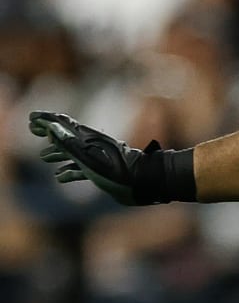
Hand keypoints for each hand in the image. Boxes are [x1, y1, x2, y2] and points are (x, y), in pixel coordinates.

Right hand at [28, 111, 151, 204]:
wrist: (143, 184)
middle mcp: (93, 146)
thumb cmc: (117, 172)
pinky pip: (83, 170)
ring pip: (74, 153)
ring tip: (43, 157)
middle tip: (32, 130)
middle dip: (50, 133)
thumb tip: (50, 127)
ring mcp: (99, 159)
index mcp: (89, 139)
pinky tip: (60, 177)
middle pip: (67, 136)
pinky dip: (70, 171)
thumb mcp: (89, 158)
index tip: (31, 118)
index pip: (64, 124)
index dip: (46, 120)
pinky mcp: (104, 172)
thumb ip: (69, 144)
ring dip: (58, 153)